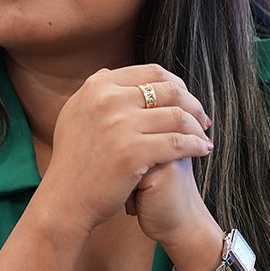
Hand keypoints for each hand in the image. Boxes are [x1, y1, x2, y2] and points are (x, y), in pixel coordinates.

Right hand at [38, 64, 212, 239]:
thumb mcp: (76, 114)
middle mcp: (108, 99)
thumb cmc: (74, 160)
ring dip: (197, 126)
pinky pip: (177, 143)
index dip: (176, 84)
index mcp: (98, 86)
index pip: (151, 73)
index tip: (186, 99)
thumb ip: (96, 93)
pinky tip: (203, 151)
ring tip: (204, 136)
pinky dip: (195, 146)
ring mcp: (120, 125)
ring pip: (177, 116)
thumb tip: (111, 72)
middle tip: (203, 119)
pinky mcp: (132, 152)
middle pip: (169, 90)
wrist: (65, 198)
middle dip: (192, 103)